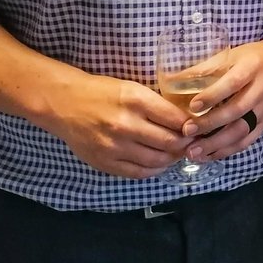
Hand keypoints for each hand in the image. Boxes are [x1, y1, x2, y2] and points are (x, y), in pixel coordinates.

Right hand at [45, 73, 192, 178]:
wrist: (65, 104)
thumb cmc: (102, 92)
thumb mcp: (133, 89)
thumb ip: (157, 105)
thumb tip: (186, 121)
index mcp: (136, 101)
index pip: (176, 119)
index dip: (191, 126)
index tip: (197, 127)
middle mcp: (126, 125)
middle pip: (170, 142)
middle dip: (185, 144)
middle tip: (191, 142)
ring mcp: (114, 147)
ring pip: (157, 160)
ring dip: (172, 158)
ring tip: (177, 153)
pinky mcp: (105, 163)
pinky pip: (138, 173)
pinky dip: (154, 170)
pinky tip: (159, 163)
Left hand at [180, 29, 262, 161]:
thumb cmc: (253, 57)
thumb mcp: (232, 54)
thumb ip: (206, 67)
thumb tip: (174, 79)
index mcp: (251, 68)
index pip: (233, 83)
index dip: (213, 95)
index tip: (192, 106)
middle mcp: (261, 89)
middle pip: (237, 110)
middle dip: (210, 124)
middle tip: (187, 132)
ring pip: (242, 130)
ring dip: (217, 144)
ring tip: (194, 152)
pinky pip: (248, 140)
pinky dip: (229, 150)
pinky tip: (210, 155)